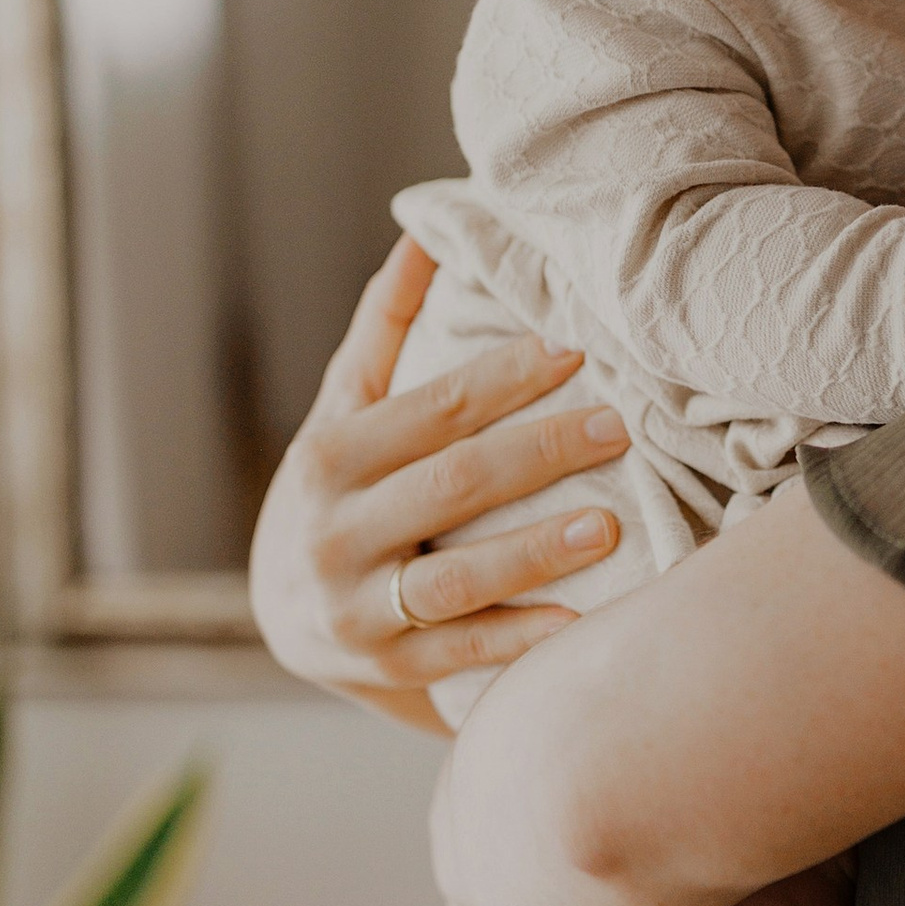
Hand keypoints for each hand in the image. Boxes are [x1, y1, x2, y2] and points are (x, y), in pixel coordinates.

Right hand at [248, 236, 632, 712]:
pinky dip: (520, 639)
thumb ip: (383, 332)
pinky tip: (581, 622)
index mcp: (329, 458)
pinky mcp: (387, 670)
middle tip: (620, 425)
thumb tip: (424, 234)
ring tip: (611, 524)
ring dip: (534, 551)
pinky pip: (462, 654)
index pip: (432, 410)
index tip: (576, 349)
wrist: (284, 618)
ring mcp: (357, 608)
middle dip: (539, 452)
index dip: (504, 377)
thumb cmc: (336, 493)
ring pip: (455, 577)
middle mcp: (333, 533)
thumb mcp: (343, 414)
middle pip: (452, 484)